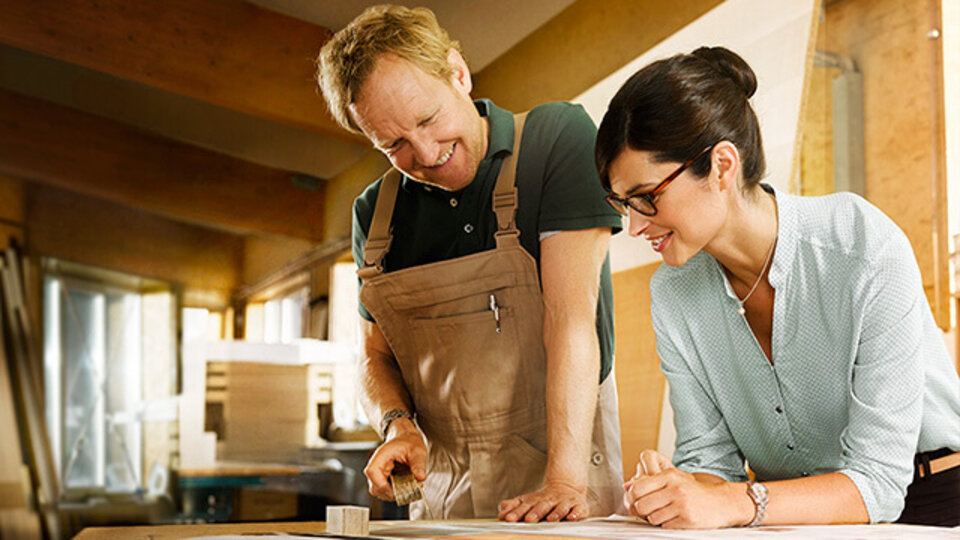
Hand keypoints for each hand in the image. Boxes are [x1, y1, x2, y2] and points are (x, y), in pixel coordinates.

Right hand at [363, 430, 426, 501]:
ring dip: (393, 494)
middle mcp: (377, 465)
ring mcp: (379, 474)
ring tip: (408, 488)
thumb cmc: (409, 442)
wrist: (407, 439)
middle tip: (407, 491)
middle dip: (391, 493)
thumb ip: (419, 464)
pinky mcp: (383, 479)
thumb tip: (420, 477)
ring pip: (379, 492)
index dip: (382, 485)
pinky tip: (406, 487)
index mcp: (381, 455)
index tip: (396, 491)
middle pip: (375, 487)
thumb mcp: (417, 451)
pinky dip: (395, 492)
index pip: (373, 472)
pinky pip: (385, 491)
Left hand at [498, 481, 588, 522]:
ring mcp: (565, 502)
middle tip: (528, 519)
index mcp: (535, 500)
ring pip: (560, 508)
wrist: (566, 487)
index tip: (508, 519)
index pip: (524, 506)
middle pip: (542, 506)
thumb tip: (501, 513)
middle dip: (535, 513)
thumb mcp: (527, 501)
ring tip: (549, 519)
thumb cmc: (543, 499)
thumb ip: (513, 506)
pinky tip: (571, 518)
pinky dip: (575, 514)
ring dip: (555, 514)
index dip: (516, 513)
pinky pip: (578, 509)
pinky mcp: (578, 505)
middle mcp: (550, 500)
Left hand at [624, 450, 747, 528]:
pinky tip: (675, 518)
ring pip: (651, 518)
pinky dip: (667, 525)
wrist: (722, 502)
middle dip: (641, 511)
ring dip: (655, 518)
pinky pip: (665, 526)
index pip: (637, 488)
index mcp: (669, 476)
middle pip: (641, 505)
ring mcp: (682, 505)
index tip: (634, 502)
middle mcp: (675, 489)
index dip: (631, 498)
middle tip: (648, 511)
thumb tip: (626, 486)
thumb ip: (649, 481)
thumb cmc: (695, 491)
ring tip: (666, 513)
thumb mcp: (674, 479)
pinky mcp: (688, 519)